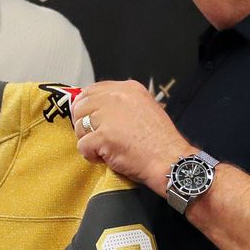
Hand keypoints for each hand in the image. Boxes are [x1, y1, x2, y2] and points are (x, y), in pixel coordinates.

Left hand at [72, 80, 195, 196]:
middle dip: (84, 123)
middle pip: (81, 106)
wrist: (169, 160)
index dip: (86, 106)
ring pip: (80, 125)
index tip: (88, 118)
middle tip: (94, 136)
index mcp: (128, 89)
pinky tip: (104, 158)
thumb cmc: (160, 141)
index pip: (92, 90)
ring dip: (87, 140)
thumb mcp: (145, 108)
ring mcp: (109, 116)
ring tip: (103, 148)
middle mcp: (117, 97)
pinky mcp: (104, 136)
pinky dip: (90, 155)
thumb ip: (121, 104)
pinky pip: (82, 145)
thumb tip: (96, 108)